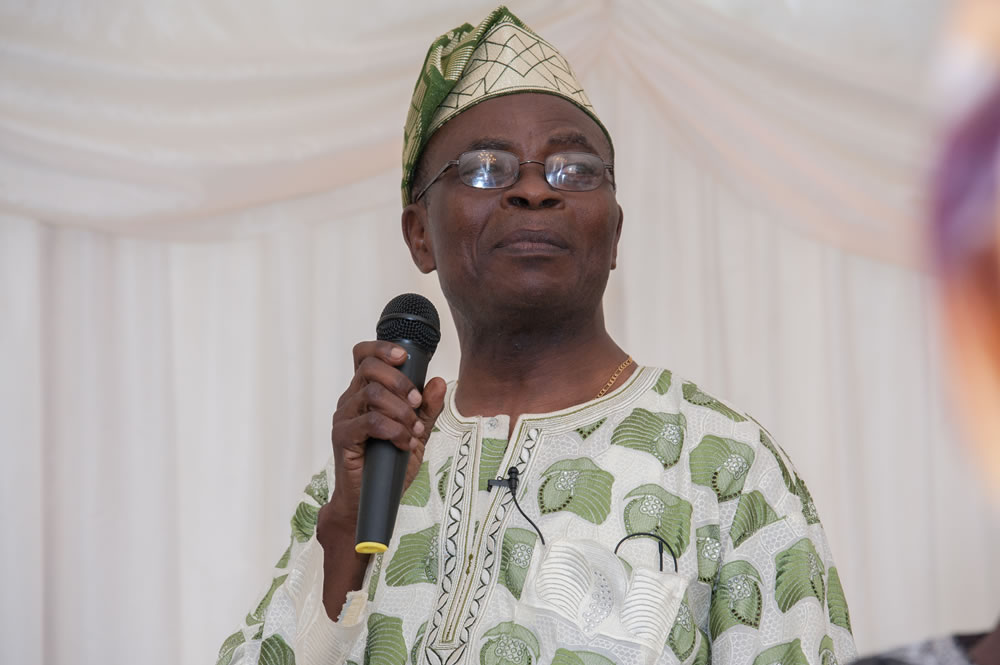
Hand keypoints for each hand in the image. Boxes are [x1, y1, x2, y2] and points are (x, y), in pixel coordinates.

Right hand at [323, 340, 446, 530]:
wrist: (370, 499)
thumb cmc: (388, 465)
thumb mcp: (416, 433)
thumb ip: (426, 409)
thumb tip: (437, 382)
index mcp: (365, 393)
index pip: (364, 356)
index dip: (382, 348)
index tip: (404, 357)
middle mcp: (351, 400)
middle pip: (369, 368)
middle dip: (400, 382)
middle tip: (416, 404)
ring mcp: (344, 418)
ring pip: (372, 393)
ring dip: (401, 410)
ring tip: (414, 431)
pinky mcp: (342, 437)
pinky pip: (370, 421)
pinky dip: (394, 430)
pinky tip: (404, 443)